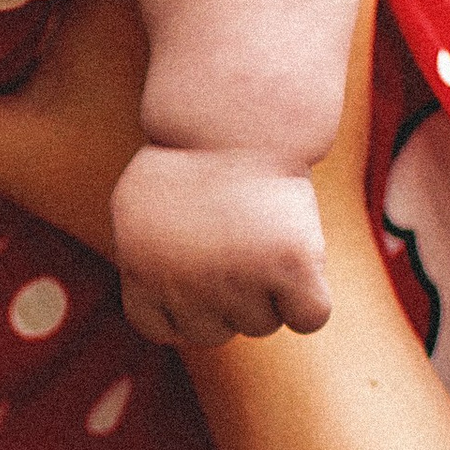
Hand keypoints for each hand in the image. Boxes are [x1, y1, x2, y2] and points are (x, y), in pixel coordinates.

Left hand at [109, 145, 331, 347]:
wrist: (237, 117)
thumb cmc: (190, 158)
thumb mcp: (138, 206)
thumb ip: (143, 260)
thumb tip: (161, 314)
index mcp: (141, 273)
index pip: (162, 327)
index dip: (184, 306)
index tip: (201, 271)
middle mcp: (185, 286)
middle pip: (216, 332)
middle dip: (229, 297)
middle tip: (239, 244)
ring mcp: (237, 279)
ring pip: (263, 324)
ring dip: (270, 291)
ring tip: (264, 235)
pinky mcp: (291, 267)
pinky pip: (309, 317)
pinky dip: (311, 299)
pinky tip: (300, 258)